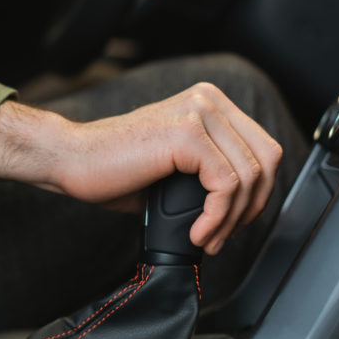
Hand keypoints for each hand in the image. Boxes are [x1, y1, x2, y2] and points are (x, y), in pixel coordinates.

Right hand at [0, 82, 283, 255]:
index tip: (230, 223)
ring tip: (204, 238)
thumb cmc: (112, 169)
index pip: (264, 148)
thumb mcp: (175, 168)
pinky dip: (216, 218)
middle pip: (267, 160)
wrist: (70, 161)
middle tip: (221, 235)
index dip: (257, 194)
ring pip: (250, 176)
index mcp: (208, 103)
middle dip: (252, 208)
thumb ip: (210, 173)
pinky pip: (225, 185)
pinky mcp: (187, 133)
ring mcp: (198, 112)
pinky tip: (196, 232)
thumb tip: (244, 207)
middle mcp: (207, 100)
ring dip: (231, 220)